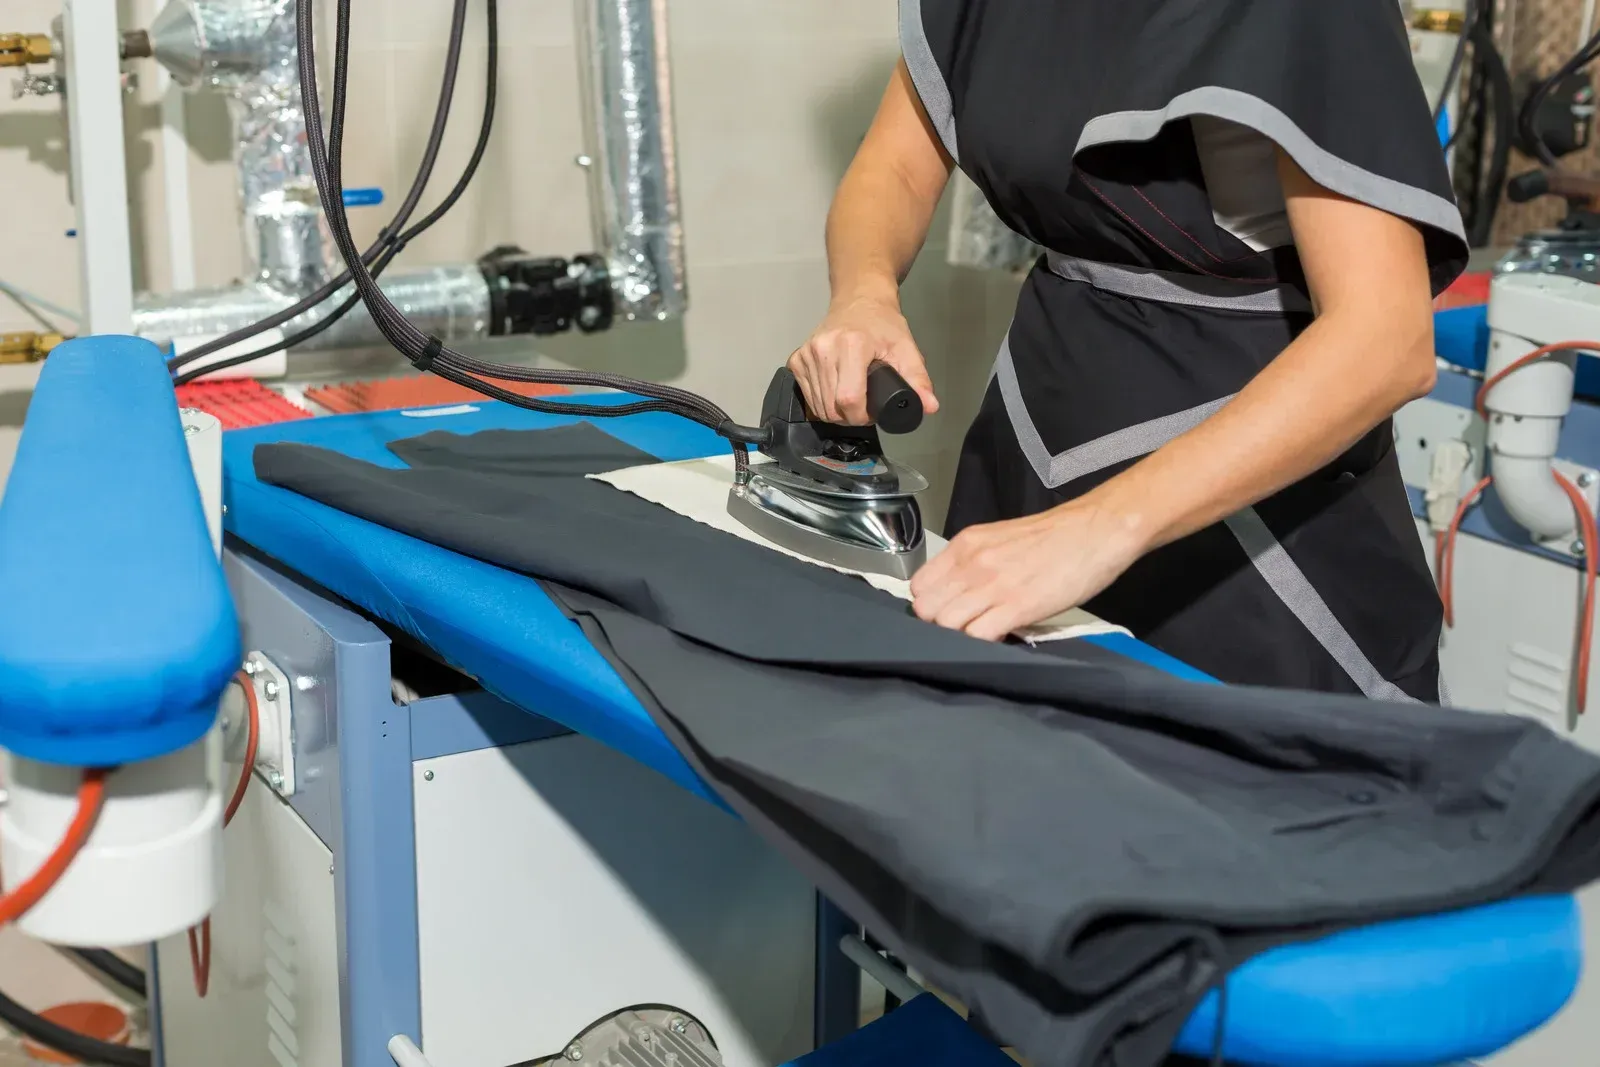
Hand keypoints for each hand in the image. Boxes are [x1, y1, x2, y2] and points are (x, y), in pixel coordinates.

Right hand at [789, 295, 937, 423]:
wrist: (859, 299)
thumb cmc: (882, 323)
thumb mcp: (906, 348)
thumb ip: (919, 380)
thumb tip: (929, 407)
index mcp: (851, 345)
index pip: (849, 399)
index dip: (861, 416)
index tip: (871, 413)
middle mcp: (824, 348)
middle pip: (831, 407)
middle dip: (849, 417)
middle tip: (864, 407)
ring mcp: (807, 354)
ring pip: (817, 406)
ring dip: (835, 411)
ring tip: (851, 398)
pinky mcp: (796, 359)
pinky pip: (806, 395)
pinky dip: (821, 402)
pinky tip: (835, 391)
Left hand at [910, 501, 1146, 640]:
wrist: (1095, 531)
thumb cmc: (1054, 537)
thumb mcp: (999, 540)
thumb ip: (974, 563)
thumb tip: (959, 593)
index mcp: (965, 545)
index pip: (919, 585)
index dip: (930, 604)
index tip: (947, 610)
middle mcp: (971, 564)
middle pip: (926, 609)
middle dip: (940, 624)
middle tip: (964, 626)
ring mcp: (992, 586)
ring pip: (946, 625)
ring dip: (959, 636)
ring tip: (983, 632)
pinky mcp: (1016, 607)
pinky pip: (977, 636)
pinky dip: (982, 644)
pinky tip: (1000, 637)